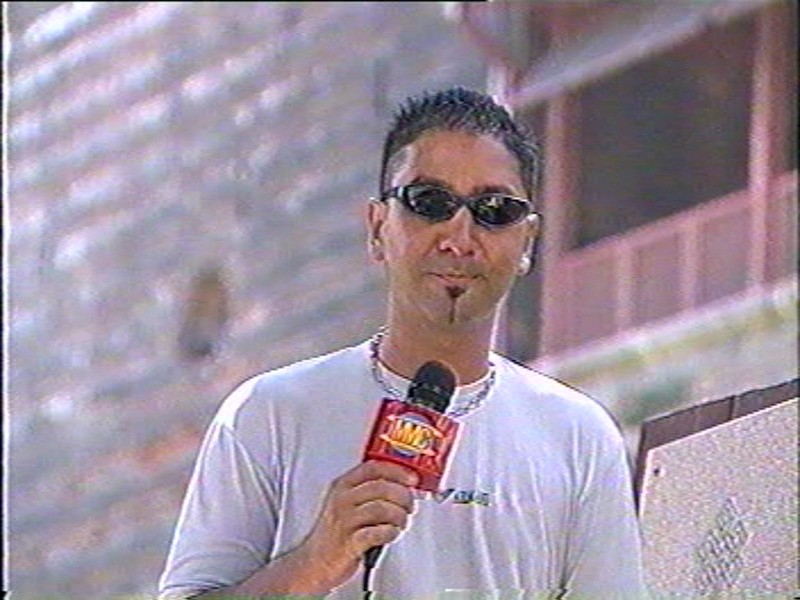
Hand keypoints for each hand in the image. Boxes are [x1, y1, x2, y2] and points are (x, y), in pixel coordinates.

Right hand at [300, 460, 417, 589]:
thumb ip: (371, 490)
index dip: (397, 471)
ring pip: (382, 509)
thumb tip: (404, 486)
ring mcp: (344, 521)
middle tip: (409, 505)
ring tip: (401, 522)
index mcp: (343, 486)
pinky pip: (376, 533)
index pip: (373, 468)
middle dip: (403, 496)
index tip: (412, 479)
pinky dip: (390, 532)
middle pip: (381, 487)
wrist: (315, 562)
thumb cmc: (337, 532)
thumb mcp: (347, 503)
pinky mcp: (348, 543)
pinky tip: (392, 533)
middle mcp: (342, 500)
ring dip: (399, 516)